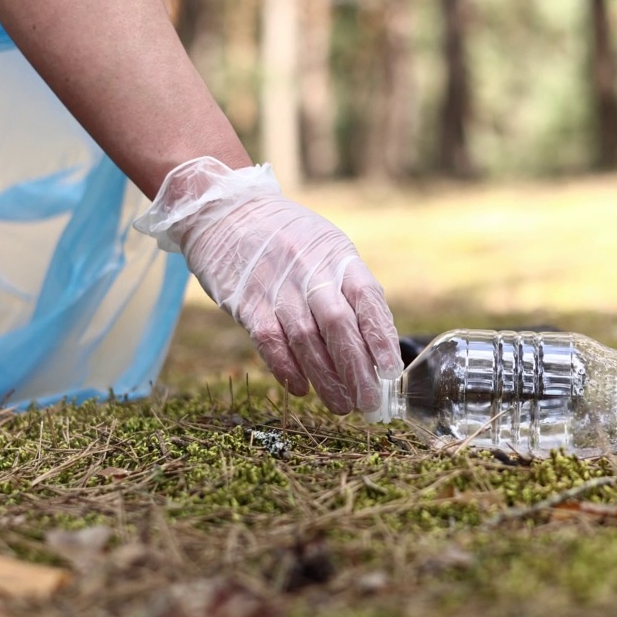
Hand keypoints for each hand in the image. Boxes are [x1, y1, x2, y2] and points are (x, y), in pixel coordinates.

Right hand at [132, 156, 402, 413]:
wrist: (225, 211)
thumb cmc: (286, 238)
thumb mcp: (326, 248)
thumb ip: (349, 289)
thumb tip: (377, 344)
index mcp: (338, 256)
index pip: (367, 300)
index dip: (381, 338)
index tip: (391, 372)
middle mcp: (309, 270)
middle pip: (338, 326)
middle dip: (356, 369)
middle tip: (368, 402)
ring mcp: (275, 285)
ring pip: (306, 339)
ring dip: (325, 378)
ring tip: (340, 405)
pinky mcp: (244, 300)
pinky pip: (269, 341)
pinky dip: (285, 368)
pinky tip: (299, 388)